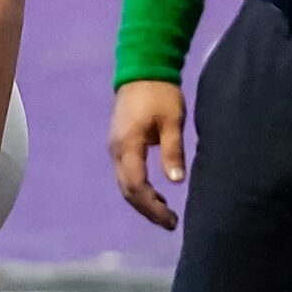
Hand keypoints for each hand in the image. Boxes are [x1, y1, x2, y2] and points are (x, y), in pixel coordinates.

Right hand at [108, 79, 185, 230]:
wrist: (142, 68)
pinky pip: (125, 174)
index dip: (152, 207)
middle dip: (147, 209)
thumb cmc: (160, 94)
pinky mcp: (119, 143)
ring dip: (143, 201)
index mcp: (128, 145)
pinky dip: (139, 189)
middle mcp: (116, 149)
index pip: (136, 186)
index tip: (171, 220)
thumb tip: (175, 181)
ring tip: (165, 212)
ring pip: (124, 183)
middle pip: (127, 190)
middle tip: (170, 223)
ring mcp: (115, 146)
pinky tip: (155, 194)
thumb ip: (172, 150)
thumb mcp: (172, 121)